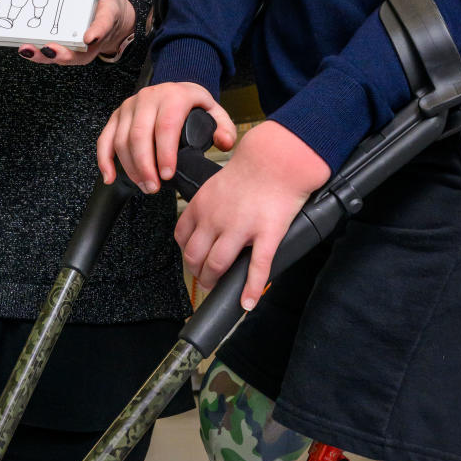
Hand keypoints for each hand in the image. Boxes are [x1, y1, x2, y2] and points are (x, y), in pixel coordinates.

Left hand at [16, 0, 135, 66]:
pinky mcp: (73, 50)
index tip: (89, 36)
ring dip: (47, 56)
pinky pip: (58, 55)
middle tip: (49, 47)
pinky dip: (42, 54)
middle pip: (82, 51)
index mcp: (107, 13)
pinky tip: (26, 48)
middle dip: (64, 52)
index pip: (105, 22)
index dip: (97, 30)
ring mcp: (85, 46)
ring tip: (28, 49)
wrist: (119, 19)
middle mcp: (96, 35)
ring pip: (68, 57)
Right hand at [96, 82, 236, 192]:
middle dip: (145, 166)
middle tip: (154, 187)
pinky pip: (105, 138)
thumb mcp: (214, 111)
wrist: (174, 90)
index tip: (168, 175)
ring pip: (121, 139)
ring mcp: (129, 106)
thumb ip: (225, 128)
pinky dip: (104, 160)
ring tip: (145, 185)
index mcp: (173, 96)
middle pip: (139, 135)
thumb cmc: (192, 104)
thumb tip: (224, 143)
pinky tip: (110, 176)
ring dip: (130, 167)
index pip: (166, 126)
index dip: (165, 153)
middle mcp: (148, 98)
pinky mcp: (117, 115)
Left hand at [176, 120, 329, 310]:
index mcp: (202, 204)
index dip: (187, 253)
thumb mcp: (217, 184)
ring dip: (214, 281)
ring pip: (217, 264)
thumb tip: (206, 226)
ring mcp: (241, 228)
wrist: (278, 159)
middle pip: (195, 256)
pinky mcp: (266, 234)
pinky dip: (251, 289)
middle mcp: (216, 218)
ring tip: (218, 287)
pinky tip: (248, 302)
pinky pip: (257, 268)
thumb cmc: (253, 169)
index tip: (193, 260)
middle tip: (205, 278)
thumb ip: (208, 206)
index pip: (182, 237)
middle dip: (197, 272)